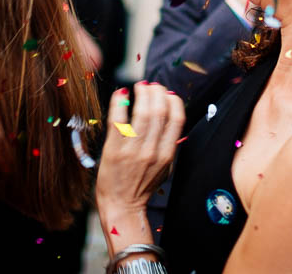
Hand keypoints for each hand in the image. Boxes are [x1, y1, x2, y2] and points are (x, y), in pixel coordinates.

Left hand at [96, 82, 184, 213]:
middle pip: (159, 111)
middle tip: (152, 86)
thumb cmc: (142, 185)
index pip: (177, 118)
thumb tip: (170, 115)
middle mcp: (152, 150)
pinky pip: (118, 121)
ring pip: (142, 113)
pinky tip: (121, 94)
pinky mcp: (114, 150)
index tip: (167, 93)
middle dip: (157, 92)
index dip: (173, 100)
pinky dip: (119, 104)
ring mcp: (133, 150)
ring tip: (140, 87)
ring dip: (142, 94)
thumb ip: (168, 144)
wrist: (121, 205)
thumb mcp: (164, 167)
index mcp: (167, 154)